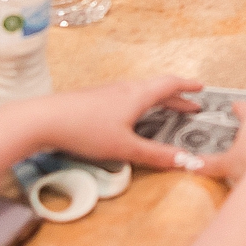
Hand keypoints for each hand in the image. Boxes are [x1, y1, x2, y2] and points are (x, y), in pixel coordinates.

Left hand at [10, 76, 204, 170]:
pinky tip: (132, 118)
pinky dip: (141, 105)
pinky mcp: (94, 100)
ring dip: (158, 101)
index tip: (201, 89)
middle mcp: (126, 89)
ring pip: (140, 93)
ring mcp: (108, 93)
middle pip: (156, 89)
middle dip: (175, 98)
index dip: (187, 87)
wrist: (44, 119)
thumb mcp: (125, 147)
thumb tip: (186, 161)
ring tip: (165, 111)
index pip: (169, 85)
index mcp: (138, 95)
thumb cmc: (87, 130)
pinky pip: (126, 98)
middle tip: (190, 106)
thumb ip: (155, 155)